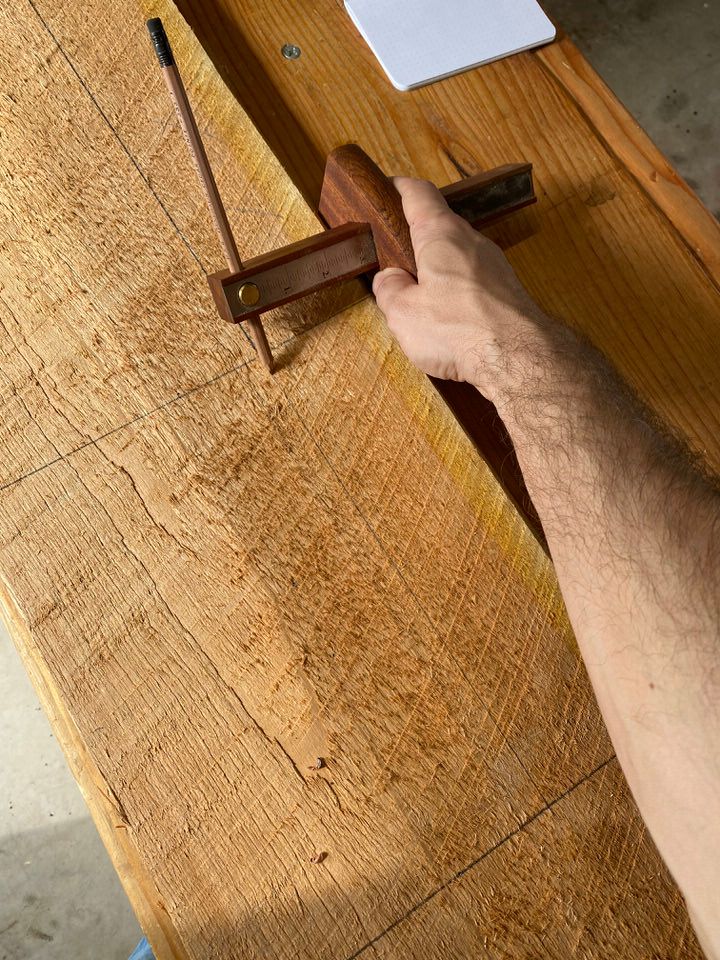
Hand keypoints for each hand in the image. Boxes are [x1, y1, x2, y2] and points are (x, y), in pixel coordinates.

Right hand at [372, 176, 541, 398]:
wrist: (517, 357)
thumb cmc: (459, 329)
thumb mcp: (403, 313)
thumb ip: (389, 291)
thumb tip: (389, 280)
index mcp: (440, 234)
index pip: (419, 193)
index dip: (400, 188)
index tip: (388, 188)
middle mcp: (471, 240)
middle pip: (440, 225)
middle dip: (417, 237)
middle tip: (395, 256)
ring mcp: (494, 264)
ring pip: (459, 255)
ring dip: (438, 268)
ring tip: (419, 295)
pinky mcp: (507, 290)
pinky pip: (475, 280)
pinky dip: (458, 290)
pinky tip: (448, 316)